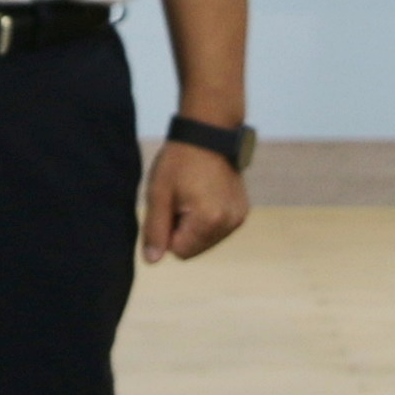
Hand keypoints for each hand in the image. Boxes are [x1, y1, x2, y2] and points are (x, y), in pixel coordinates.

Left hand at [143, 137, 249, 263]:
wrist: (209, 133)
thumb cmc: (179, 161)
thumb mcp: (158, 194)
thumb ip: (155, 230)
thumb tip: (152, 260)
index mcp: (209, 221)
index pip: (179, 251)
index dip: (168, 230)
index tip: (171, 204)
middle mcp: (229, 223)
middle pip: (194, 249)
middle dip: (182, 230)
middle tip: (181, 198)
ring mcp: (238, 218)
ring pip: (205, 240)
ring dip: (194, 225)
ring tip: (192, 194)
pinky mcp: (242, 212)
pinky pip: (217, 229)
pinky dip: (208, 219)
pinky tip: (205, 195)